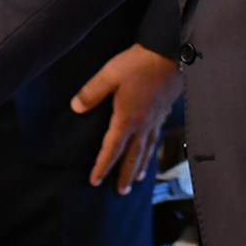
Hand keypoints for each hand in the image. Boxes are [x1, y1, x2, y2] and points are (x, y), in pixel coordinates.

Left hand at [71, 43, 182, 193]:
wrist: (169, 53)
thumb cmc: (139, 64)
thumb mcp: (109, 75)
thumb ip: (91, 93)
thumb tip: (76, 108)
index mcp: (127, 119)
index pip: (112, 149)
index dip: (103, 166)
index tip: (95, 181)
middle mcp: (143, 125)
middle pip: (133, 157)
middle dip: (125, 175)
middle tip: (121, 192)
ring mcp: (156, 120)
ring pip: (147, 150)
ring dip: (141, 167)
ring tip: (138, 180)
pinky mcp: (165, 112)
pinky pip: (157, 139)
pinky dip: (153, 151)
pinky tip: (152, 150)